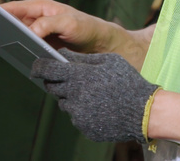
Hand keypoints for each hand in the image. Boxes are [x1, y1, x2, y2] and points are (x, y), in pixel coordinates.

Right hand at [0, 0, 114, 52]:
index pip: (13, 7)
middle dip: (3, 29)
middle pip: (12, 22)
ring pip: (18, 36)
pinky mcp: (41, 44)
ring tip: (7, 48)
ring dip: (13, 42)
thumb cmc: (87, 27)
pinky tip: (21, 56)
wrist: (99, 43)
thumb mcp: (69, 23)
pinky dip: (23, 50)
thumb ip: (48, 24)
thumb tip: (31, 30)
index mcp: (40, 6)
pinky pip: (26, 46)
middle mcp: (37, 17)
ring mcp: (38, 31)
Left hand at [33, 49, 158, 143]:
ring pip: (64, 102)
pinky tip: (99, 106)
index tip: (35, 66)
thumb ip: (82, 58)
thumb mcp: (108, 61)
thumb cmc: (127, 81)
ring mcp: (78, 113)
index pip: (48, 69)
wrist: (143, 111)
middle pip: (52, 87)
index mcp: (80, 75)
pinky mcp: (83, 126)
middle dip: (56, 81)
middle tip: (69, 79)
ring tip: (92, 93)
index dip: (39, 66)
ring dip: (71, 97)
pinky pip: (76, 116)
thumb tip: (61, 54)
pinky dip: (82, 110)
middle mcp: (75, 95)